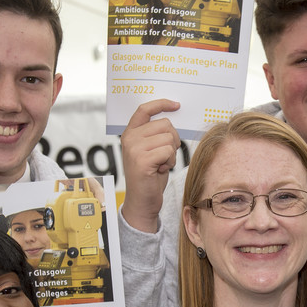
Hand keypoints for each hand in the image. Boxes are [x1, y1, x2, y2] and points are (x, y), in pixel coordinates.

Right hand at [120, 99, 181, 232]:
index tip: (176, 105)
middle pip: (165, 125)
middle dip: (173, 140)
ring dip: (172, 153)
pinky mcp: (142, 159)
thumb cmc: (150, 176)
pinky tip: (160, 170)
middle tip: (165, 156)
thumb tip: (173, 117)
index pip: (145, 110)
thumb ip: (156, 134)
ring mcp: (134, 148)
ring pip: (169, 138)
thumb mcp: (151, 151)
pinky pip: (168, 151)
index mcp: (130, 133)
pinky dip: (170, 161)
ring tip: (161, 164)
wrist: (142, 201)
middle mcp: (129, 138)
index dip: (161, 104)